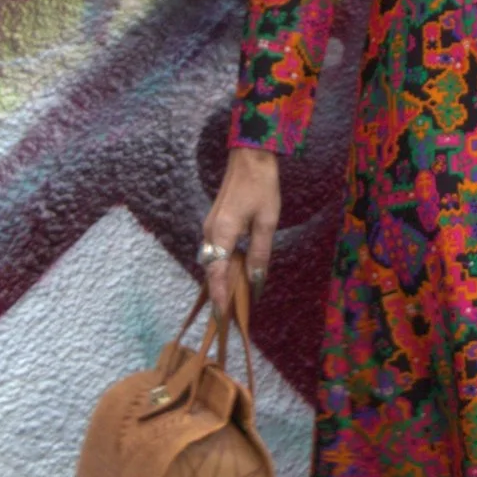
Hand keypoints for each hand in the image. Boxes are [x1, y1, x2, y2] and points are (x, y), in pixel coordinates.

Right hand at [199, 144, 281, 310]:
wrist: (249, 157)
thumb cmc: (261, 187)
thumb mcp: (266, 223)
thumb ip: (259, 254)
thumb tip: (255, 282)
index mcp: (221, 233)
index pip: (216, 274)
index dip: (219, 297)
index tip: (221, 318)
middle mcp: (210, 232)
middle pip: (211, 271)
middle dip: (219, 293)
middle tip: (228, 317)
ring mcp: (210, 227)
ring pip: (212, 261)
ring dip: (221, 280)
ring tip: (233, 300)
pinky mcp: (215, 222)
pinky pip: (215, 251)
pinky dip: (222, 266)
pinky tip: (235, 274)